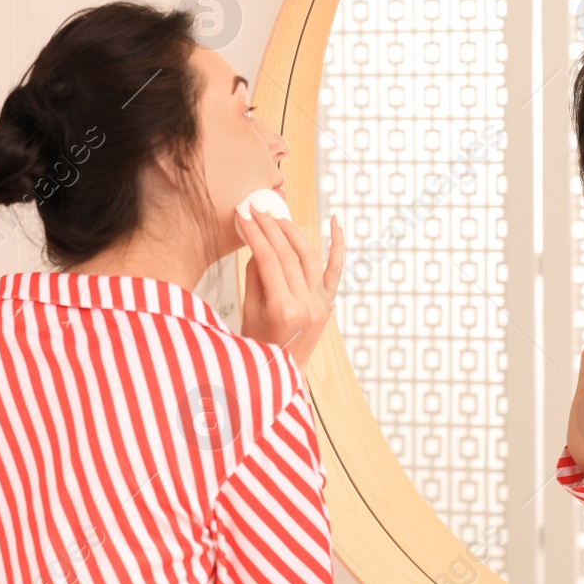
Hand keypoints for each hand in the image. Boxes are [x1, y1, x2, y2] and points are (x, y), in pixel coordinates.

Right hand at [237, 207, 344, 369]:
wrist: (281, 374)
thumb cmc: (260, 348)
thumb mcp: (248, 312)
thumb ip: (255, 276)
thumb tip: (258, 244)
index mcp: (283, 309)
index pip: (268, 259)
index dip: (255, 234)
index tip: (244, 216)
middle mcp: (307, 305)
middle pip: (289, 254)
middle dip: (271, 227)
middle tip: (257, 210)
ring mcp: (321, 304)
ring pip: (310, 256)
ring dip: (294, 232)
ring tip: (277, 217)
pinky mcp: (328, 304)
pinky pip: (337, 270)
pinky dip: (338, 245)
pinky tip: (336, 222)